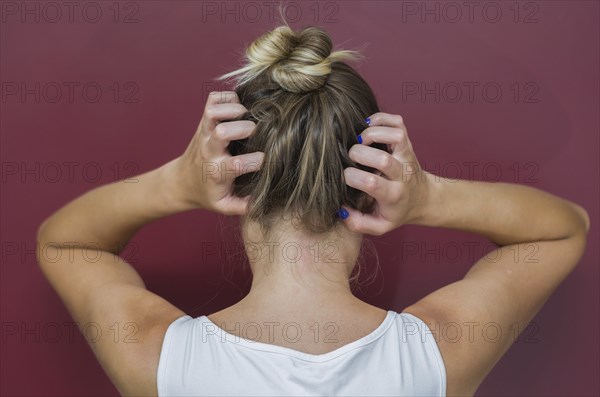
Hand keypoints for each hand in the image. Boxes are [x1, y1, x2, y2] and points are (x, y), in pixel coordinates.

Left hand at [171, 91, 263, 214]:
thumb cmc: (207, 194)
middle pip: (223, 131)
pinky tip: (237, 108)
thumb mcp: (224, 206)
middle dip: (245, 129)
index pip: (237, 164)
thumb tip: (262, 201)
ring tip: (245, 116)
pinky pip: (213, 99)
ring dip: (234, 109)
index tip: (263, 161)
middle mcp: (209, 149)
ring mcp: (205, 132)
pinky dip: (227, 97)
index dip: (256, 161)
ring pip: (214, 111)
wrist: (181, 182)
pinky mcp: (203, 121)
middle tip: (255, 134)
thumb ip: (243, 206)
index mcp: (217, 171)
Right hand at [341, 112, 431, 234]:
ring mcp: (406, 155)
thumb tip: (341, 209)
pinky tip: (369, 127)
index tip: (345, 178)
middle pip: (381, 159)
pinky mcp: (407, 142)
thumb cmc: (396, 212)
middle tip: (351, 158)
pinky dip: (381, 118)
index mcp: (393, 195)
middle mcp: (402, 173)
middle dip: (358, 154)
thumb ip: (357, 223)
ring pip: (394, 135)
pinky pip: (397, 122)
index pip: (370, 182)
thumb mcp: (378, 226)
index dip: (351, 177)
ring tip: (360, 140)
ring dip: (371, 133)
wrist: (423, 199)